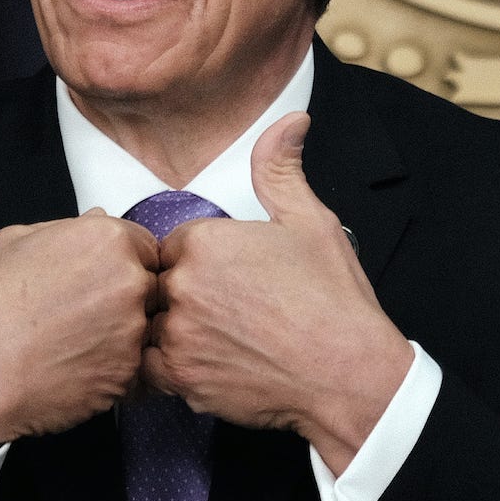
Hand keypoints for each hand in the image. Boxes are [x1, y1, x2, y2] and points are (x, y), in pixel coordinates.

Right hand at [0, 209, 158, 444]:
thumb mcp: (13, 242)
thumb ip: (67, 229)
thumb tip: (97, 220)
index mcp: (107, 240)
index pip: (143, 245)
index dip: (122, 261)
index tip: (98, 278)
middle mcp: (130, 282)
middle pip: (148, 285)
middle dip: (123, 296)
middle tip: (82, 313)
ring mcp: (133, 332)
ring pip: (141, 328)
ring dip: (118, 334)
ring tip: (71, 343)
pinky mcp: (127, 376)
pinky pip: (129, 366)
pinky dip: (108, 368)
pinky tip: (71, 368)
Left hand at [143, 112, 412, 472]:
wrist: (349, 373)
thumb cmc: (333, 299)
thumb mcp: (310, 221)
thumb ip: (280, 168)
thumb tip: (290, 121)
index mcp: (205, 241)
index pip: (173, 246)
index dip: (202, 264)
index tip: (235, 281)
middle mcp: (183, 284)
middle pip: (159, 284)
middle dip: (187, 297)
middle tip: (234, 315)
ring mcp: (178, 334)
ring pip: (151, 326)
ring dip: (176, 332)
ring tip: (225, 341)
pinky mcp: (180, 378)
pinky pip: (150, 368)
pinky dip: (173, 368)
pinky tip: (212, 364)